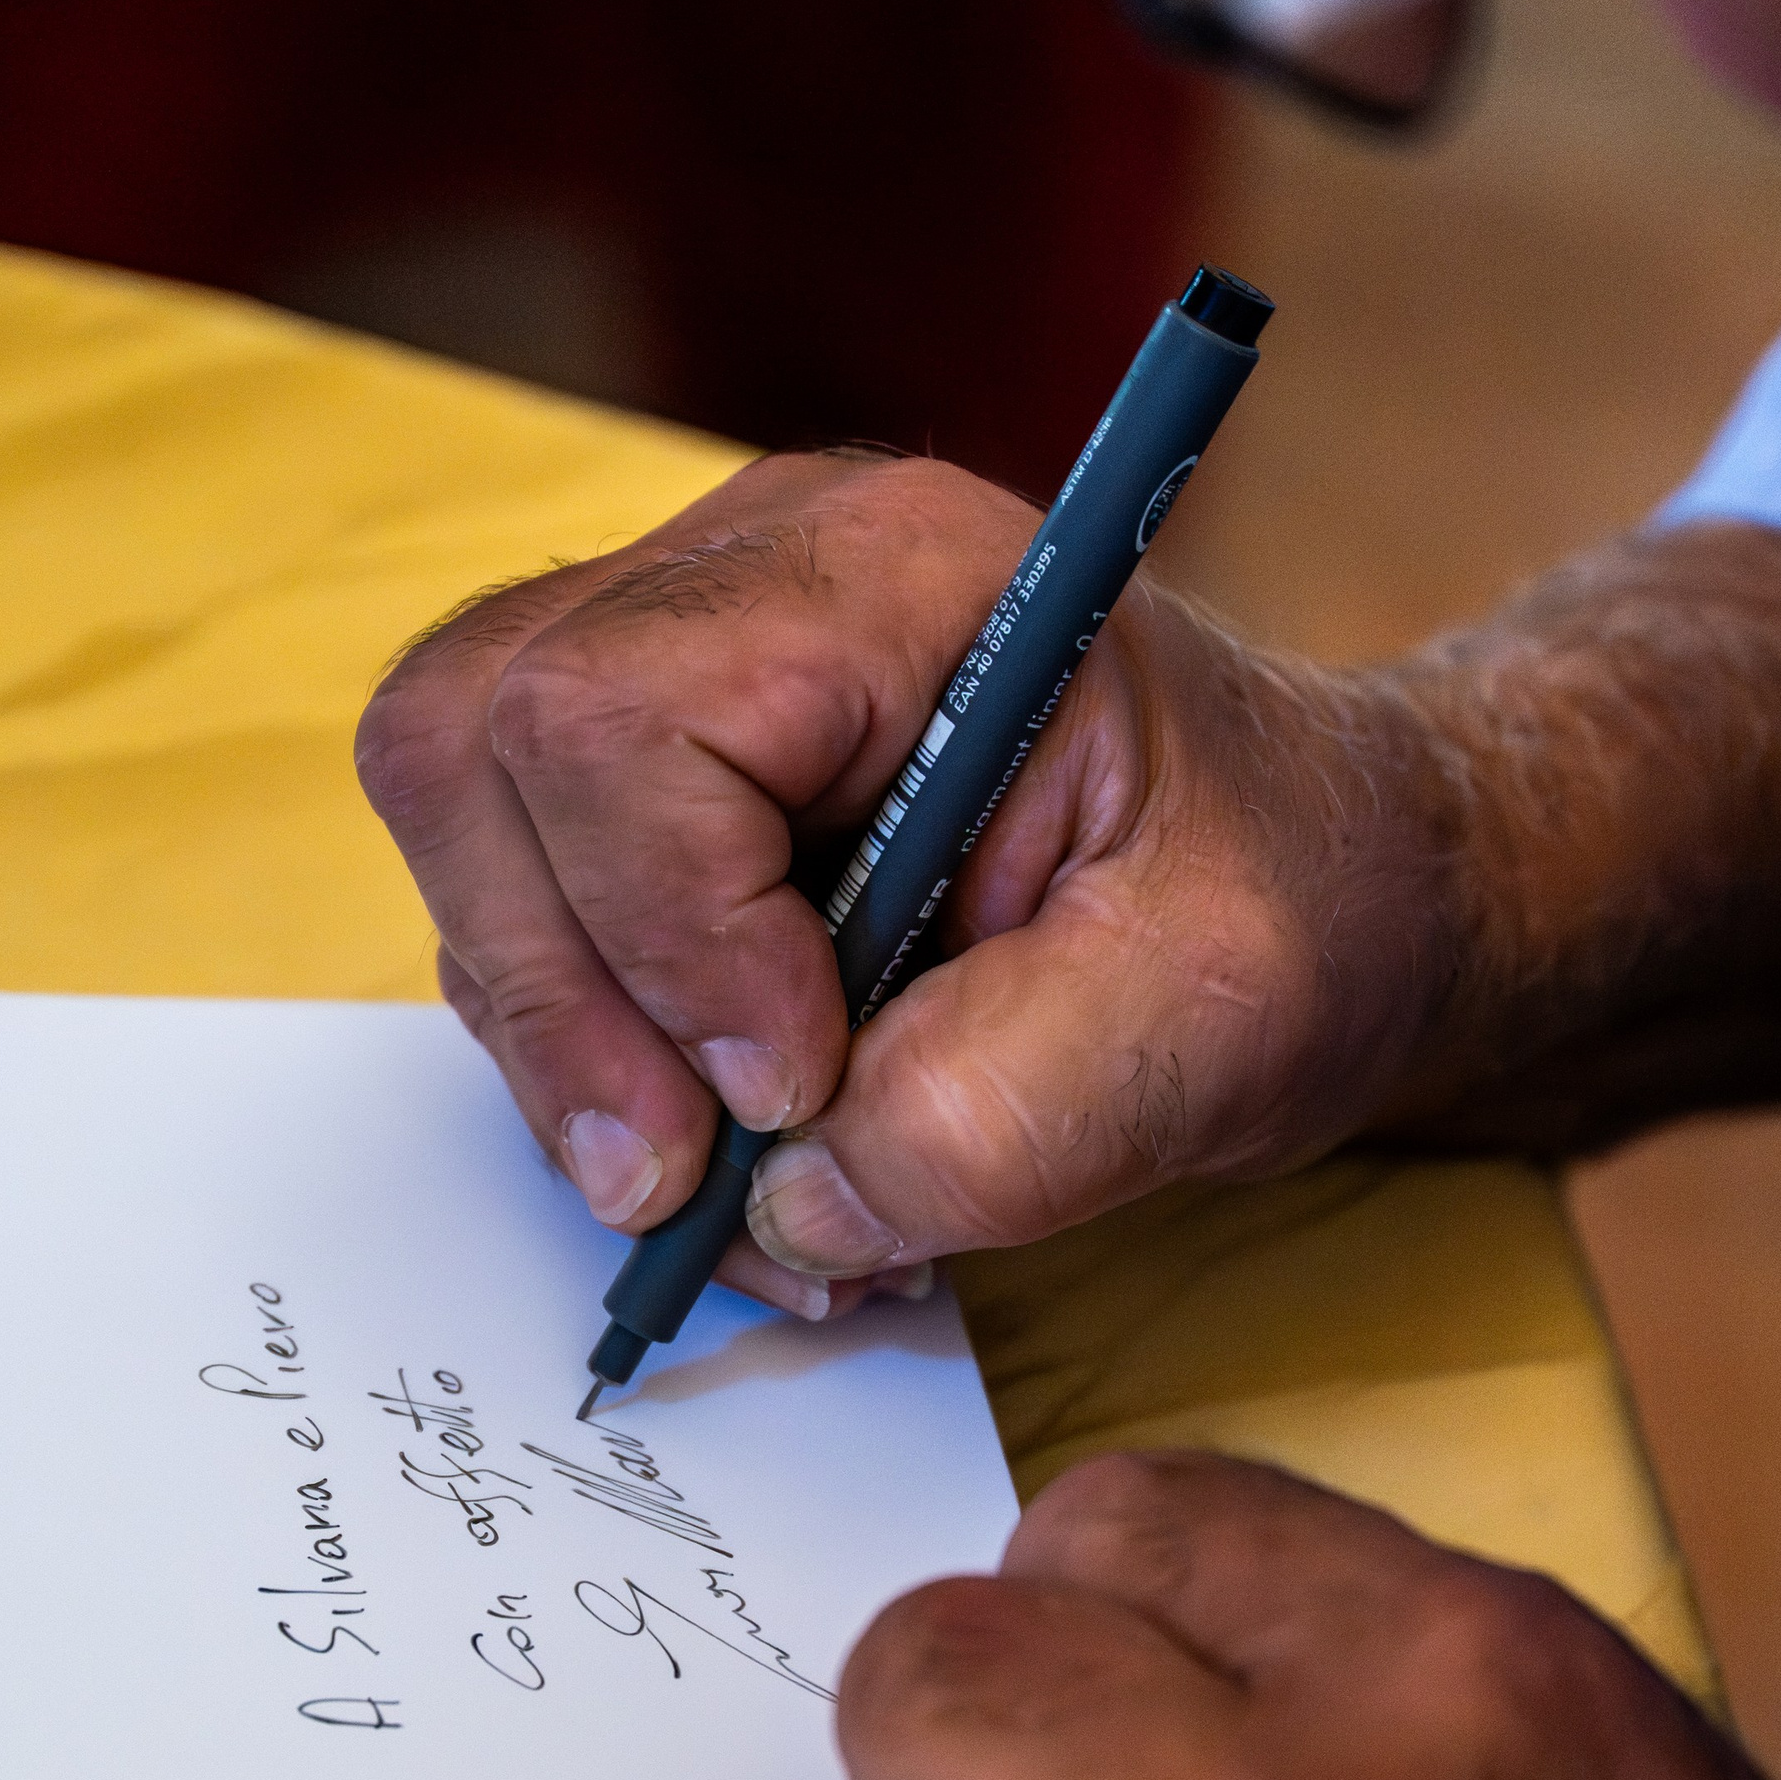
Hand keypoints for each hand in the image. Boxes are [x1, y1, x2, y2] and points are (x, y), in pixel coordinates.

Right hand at [358, 451, 1780, 1279]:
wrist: (1318, 884)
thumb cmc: (1289, 906)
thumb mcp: (1213, 1024)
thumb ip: (1002, 1119)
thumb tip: (786, 1206)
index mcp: (904, 575)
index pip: (630, 714)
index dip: (674, 931)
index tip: (797, 1089)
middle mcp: (756, 573)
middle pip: (482, 740)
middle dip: (566, 995)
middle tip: (689, 1183)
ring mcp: (683, 653)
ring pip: (462, 812)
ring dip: (564, 1037)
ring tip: (731, 1185)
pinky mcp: (651, 761)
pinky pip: (512, 888)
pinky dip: (585, 1042)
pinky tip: (722, 1135)